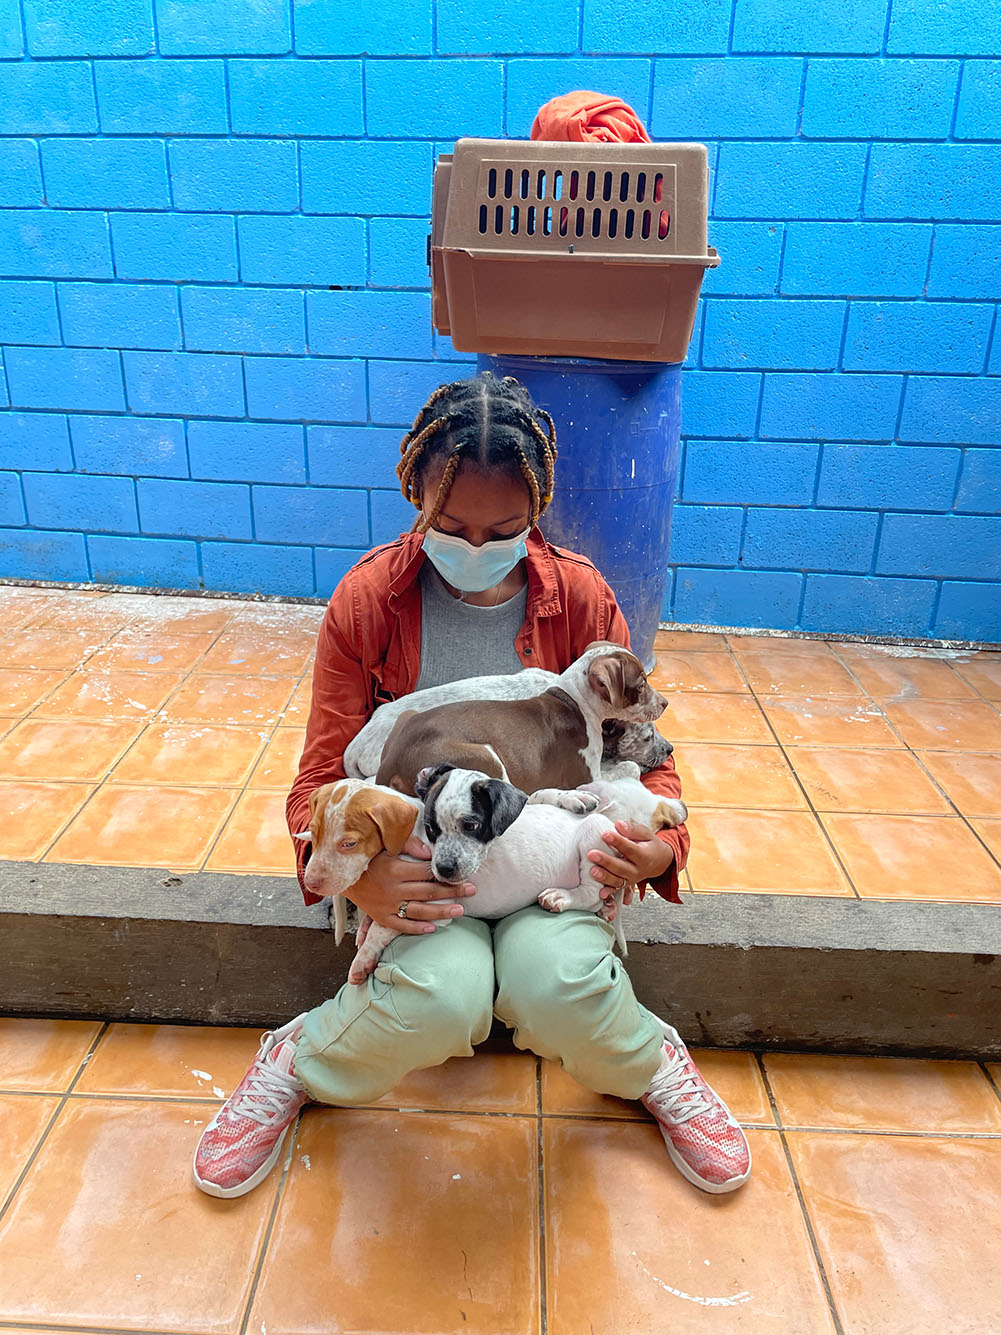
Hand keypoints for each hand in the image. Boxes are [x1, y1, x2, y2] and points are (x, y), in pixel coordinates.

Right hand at [347, 834, 474, 933]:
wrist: (341, 876)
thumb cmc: (367, 857)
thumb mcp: (384, 845)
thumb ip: (407, 844)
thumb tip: (429, 851)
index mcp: (395, 868)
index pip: (426, 872)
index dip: (444, 874)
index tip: (461, 873)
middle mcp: (393, 888)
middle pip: (428, 891)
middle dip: (452, 891)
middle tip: (472, 890)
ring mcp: (387, 905)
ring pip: (419, 910)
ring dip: (441, 911)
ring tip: (460, 910)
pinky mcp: (381, 916)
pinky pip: (401, 925)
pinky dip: (417, 928)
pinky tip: (433, 928)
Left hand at [587, 820, 674, 903]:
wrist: (660, 861)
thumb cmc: (650, 845)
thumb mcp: (647, 834)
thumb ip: (633, 829)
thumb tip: (618, 824)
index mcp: (645, 855)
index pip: (630, 849)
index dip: (617, 842)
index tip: (605, 834)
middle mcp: (639, 870)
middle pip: (622, 867)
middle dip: (606, 861)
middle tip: (591, 854)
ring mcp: (633, 879)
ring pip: (618, 881)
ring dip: (605, 877)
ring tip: (592, 871)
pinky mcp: (627, 885)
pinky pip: (617, 890)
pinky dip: (609, 892)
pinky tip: (600, 893)